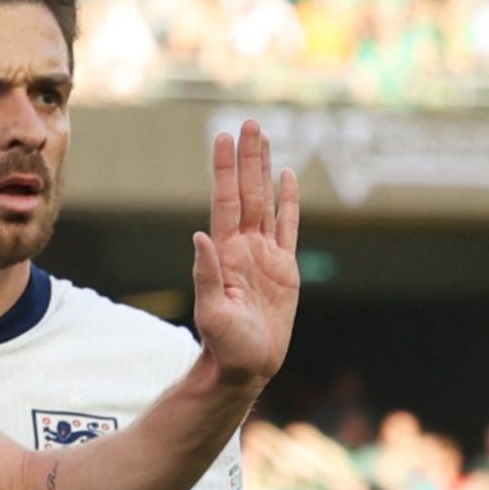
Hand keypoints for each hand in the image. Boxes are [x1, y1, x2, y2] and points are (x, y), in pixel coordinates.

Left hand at [189, 120, 301, 386]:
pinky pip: (289, 227)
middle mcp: (244, 247)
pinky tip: (288, 177)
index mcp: (226, 253)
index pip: (227, 201)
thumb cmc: (224, 346)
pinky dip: (289, 201)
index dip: (226, 170)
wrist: (245, 367)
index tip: (223, 137)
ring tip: (264, 138)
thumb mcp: (212, 313)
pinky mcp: (285, 268)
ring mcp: (265, 255)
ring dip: (265, 170)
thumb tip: (199, 236)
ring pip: (267, 201)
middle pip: (248, 192)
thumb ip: (207, 276)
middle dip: (248, 158)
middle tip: (248, 122)